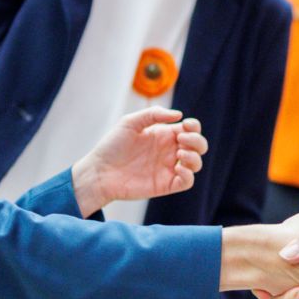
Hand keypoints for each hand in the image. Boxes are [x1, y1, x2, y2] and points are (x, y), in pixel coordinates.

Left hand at [71, 107, 206, 216]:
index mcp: (164, 135)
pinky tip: (177, 168)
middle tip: (180, 139)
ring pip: (196, 163)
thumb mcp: (130, 122)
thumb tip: (179, 115)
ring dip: (194, 157)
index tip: (185, 125)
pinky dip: (189, 174)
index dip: (194, 126)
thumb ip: (153, 114)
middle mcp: (169, 151)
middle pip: (198, 145)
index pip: (190, 129)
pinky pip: (188, 181)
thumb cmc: (112, 146)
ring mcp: (168, 168)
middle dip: (197, 141)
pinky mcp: (166, 185)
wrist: (100, 172)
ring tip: (179, 154)